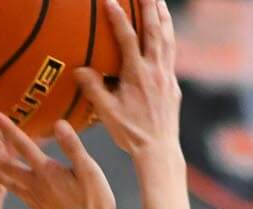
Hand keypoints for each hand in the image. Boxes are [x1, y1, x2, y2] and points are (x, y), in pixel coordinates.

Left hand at [0, 116, 118, 208]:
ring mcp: (38, 200)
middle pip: (8, 166)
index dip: (8, 129)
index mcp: (48, 173)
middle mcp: (38, 186)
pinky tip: (10, 185)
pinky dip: (10, 186)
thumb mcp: (90, 171)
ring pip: (11, 182)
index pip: (23, 145)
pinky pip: (20, 194)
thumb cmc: (97, 203)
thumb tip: (58, 122)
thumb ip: (73, 146)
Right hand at [74, 0, 179, 159]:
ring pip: (167, 38)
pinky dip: (169, 36)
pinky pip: (171, 53)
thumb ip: (94, 90)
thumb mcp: (108, 114)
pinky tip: (166, 30)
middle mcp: (155, 71)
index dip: (118, 17)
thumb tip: (79, 70)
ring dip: (163, 15)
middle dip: (149, 5)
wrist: (159, 151)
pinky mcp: (173, 84)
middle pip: (154, 30)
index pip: (127, 38)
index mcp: (138, 75)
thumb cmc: (131, 134)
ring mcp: (166, 76)